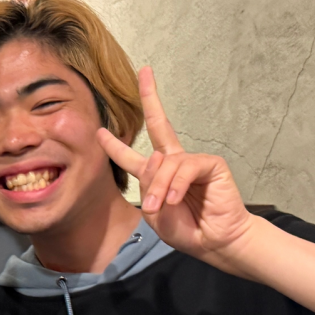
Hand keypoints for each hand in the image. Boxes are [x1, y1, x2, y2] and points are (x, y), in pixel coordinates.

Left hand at [96, 66, 256, 272]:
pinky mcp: (212, 164)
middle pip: (161, 124)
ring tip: (161, 206)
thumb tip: (158, 157)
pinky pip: (186, 167)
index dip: (115, 145)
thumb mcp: (156, 214)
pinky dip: (176, 184)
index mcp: (157, 176)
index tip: (99, 132)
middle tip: (145, 72)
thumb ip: (150, 187)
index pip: (133, 157)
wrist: (215, 242)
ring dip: (159, 186)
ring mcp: (193, 161)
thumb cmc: (186, 230)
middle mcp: (175, 163)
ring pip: (166, 162)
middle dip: (151, 97)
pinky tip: (174, 200)